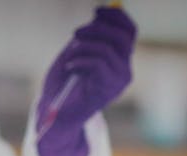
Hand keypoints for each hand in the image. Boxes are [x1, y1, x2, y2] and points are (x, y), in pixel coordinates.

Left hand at [36, 6, 136, 155]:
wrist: (58, 114)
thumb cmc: (66, 84)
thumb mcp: (80, 52)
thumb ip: (92, 35)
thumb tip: (101, 13)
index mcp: (120, 61)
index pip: (128, 31)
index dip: (115, 17)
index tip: (96, 10)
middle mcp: (124, 72)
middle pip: (121, 37)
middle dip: (96, 29)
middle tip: (75, 33)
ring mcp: (118, 83)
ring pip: (106, 49)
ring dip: (82, 47)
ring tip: (69, 57)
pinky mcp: (107, 91)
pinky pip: (97, 64)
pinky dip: (80, 60)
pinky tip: (70, 68)